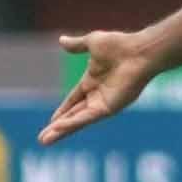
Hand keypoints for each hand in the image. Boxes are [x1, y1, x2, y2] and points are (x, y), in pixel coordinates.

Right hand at [38, 32, 155, 145]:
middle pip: (73, 115)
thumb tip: (61, 40)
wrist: (138, 52)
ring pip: (77, 121)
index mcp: (92, 80)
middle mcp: (97, 95)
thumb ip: (76, 45)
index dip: (62, 111)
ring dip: (60, 131)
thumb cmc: (120, 45)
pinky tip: (58, 129)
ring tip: (44, 141)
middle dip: (57, 127)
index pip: (73, 100)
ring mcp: (102, 103)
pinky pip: (86, 118)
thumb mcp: (92, 42)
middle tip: (42, 139)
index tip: (51, 121)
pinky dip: (72, 124)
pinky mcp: (108, 108)